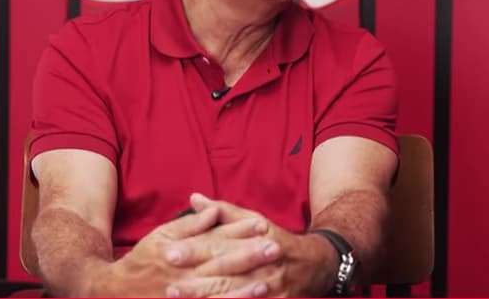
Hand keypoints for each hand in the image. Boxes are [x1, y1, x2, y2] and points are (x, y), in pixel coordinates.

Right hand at [88, 206, 280, 296]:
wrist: (117, 292)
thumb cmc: (144, 259)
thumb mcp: (163, 235)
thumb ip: (190, 224)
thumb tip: (212, 210)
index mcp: (181, 252)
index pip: (216, 239)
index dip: (239, 232)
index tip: (263, 226)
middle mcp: (184, 275)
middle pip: (221, 265)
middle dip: (249, 257)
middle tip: (275, 249)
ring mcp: (186, 297)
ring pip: (218, 292)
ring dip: (243, 289)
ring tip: (267, 282)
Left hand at [163, 193, 335, 297]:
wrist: (318, 264)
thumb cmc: (277, 240)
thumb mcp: (255, 221)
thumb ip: (223, 212)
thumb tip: (194, 198)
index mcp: (258, 238)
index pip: (221, 245)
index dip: (195, 250)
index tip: (170, 253)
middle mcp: (266, 263)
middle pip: (226, 274)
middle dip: (197, 282)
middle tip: (169, 284)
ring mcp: (273, 288)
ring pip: (237, 296)